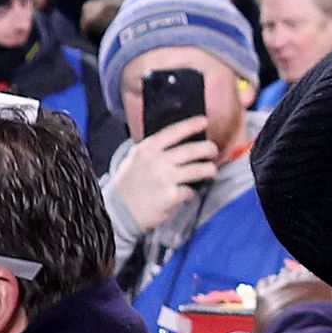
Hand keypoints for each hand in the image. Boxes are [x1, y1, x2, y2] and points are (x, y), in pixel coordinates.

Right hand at [108, 116, 218, 231]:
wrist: (117, 211)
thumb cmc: (128, 185)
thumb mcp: (135, 160)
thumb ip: (155, 151)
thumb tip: (179, 143)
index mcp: (147, 149)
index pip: (173, 132)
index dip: (191, 125)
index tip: (204, 121)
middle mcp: (156, 161)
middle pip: (192, 150)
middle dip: (208, 149)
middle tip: (213, 151)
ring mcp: (165, 178)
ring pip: (199, 169)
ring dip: (209, 169)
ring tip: (210, 171)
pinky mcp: (171, 195)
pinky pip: (191, 191)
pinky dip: (191, 193)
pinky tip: (187, 193)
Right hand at [215, 266, 331, 332]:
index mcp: (265, 295)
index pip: (265, 284)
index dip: (269, 289)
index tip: (274, 295)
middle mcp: (284, 283)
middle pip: (284, 276)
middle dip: (288, 283)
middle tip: (295, 293)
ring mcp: (306, 280)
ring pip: (304, 273)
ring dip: (306, 280)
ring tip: (312, 290)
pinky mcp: (326, 281)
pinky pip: (324, 274)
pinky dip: (325, 281)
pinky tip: (329, 287)